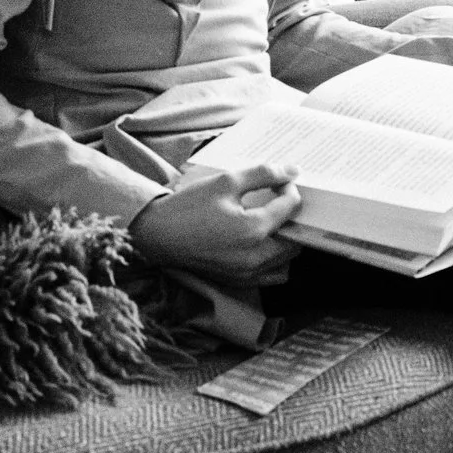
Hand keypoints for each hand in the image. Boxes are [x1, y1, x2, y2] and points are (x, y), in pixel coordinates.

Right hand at [129, 161, 300, 282]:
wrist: (156, 234)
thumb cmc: (189, 206)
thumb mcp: (225, 181)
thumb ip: (263, 174)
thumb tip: (292, 171)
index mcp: (253, 231)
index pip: (290, 207)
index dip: (288, 189)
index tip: (278, 182)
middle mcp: (254, 257)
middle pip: (295, 237)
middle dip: (291, 216)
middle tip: (278, 201)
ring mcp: (246, 274)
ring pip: (286, 259)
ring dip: (286, 240)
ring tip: (271, 221)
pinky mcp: (238, 281)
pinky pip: (271, 274)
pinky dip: (274, 259)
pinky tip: (260, 241)